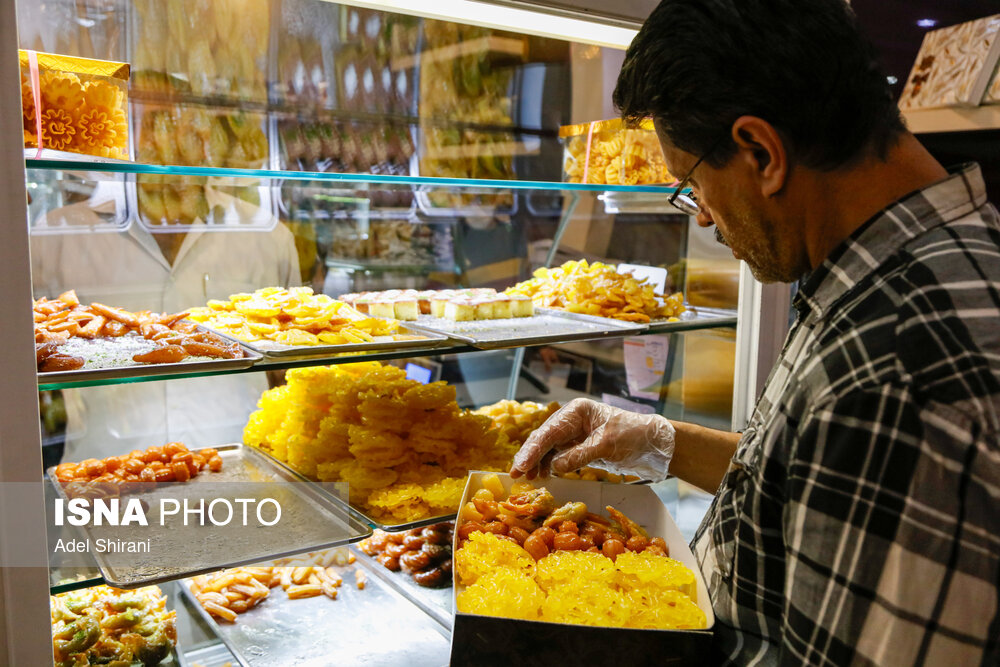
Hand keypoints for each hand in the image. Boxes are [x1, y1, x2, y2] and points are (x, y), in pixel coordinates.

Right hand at [509, 398, 675, 480]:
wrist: (655, 444)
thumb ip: (579, 455)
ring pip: (549, 448)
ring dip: (538, 462)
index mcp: (577, 411)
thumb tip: (555, 466)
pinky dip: (550, 465)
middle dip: (529, 456)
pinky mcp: (580, 446)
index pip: (548, 432)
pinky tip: (543, 475)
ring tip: (528, 478)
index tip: (520, 467)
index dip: (532, 451)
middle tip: (515, 475)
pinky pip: (559, 455)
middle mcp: (572, 420)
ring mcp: (575, 433)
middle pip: (544, 438)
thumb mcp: (606, 445)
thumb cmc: (634, 436)